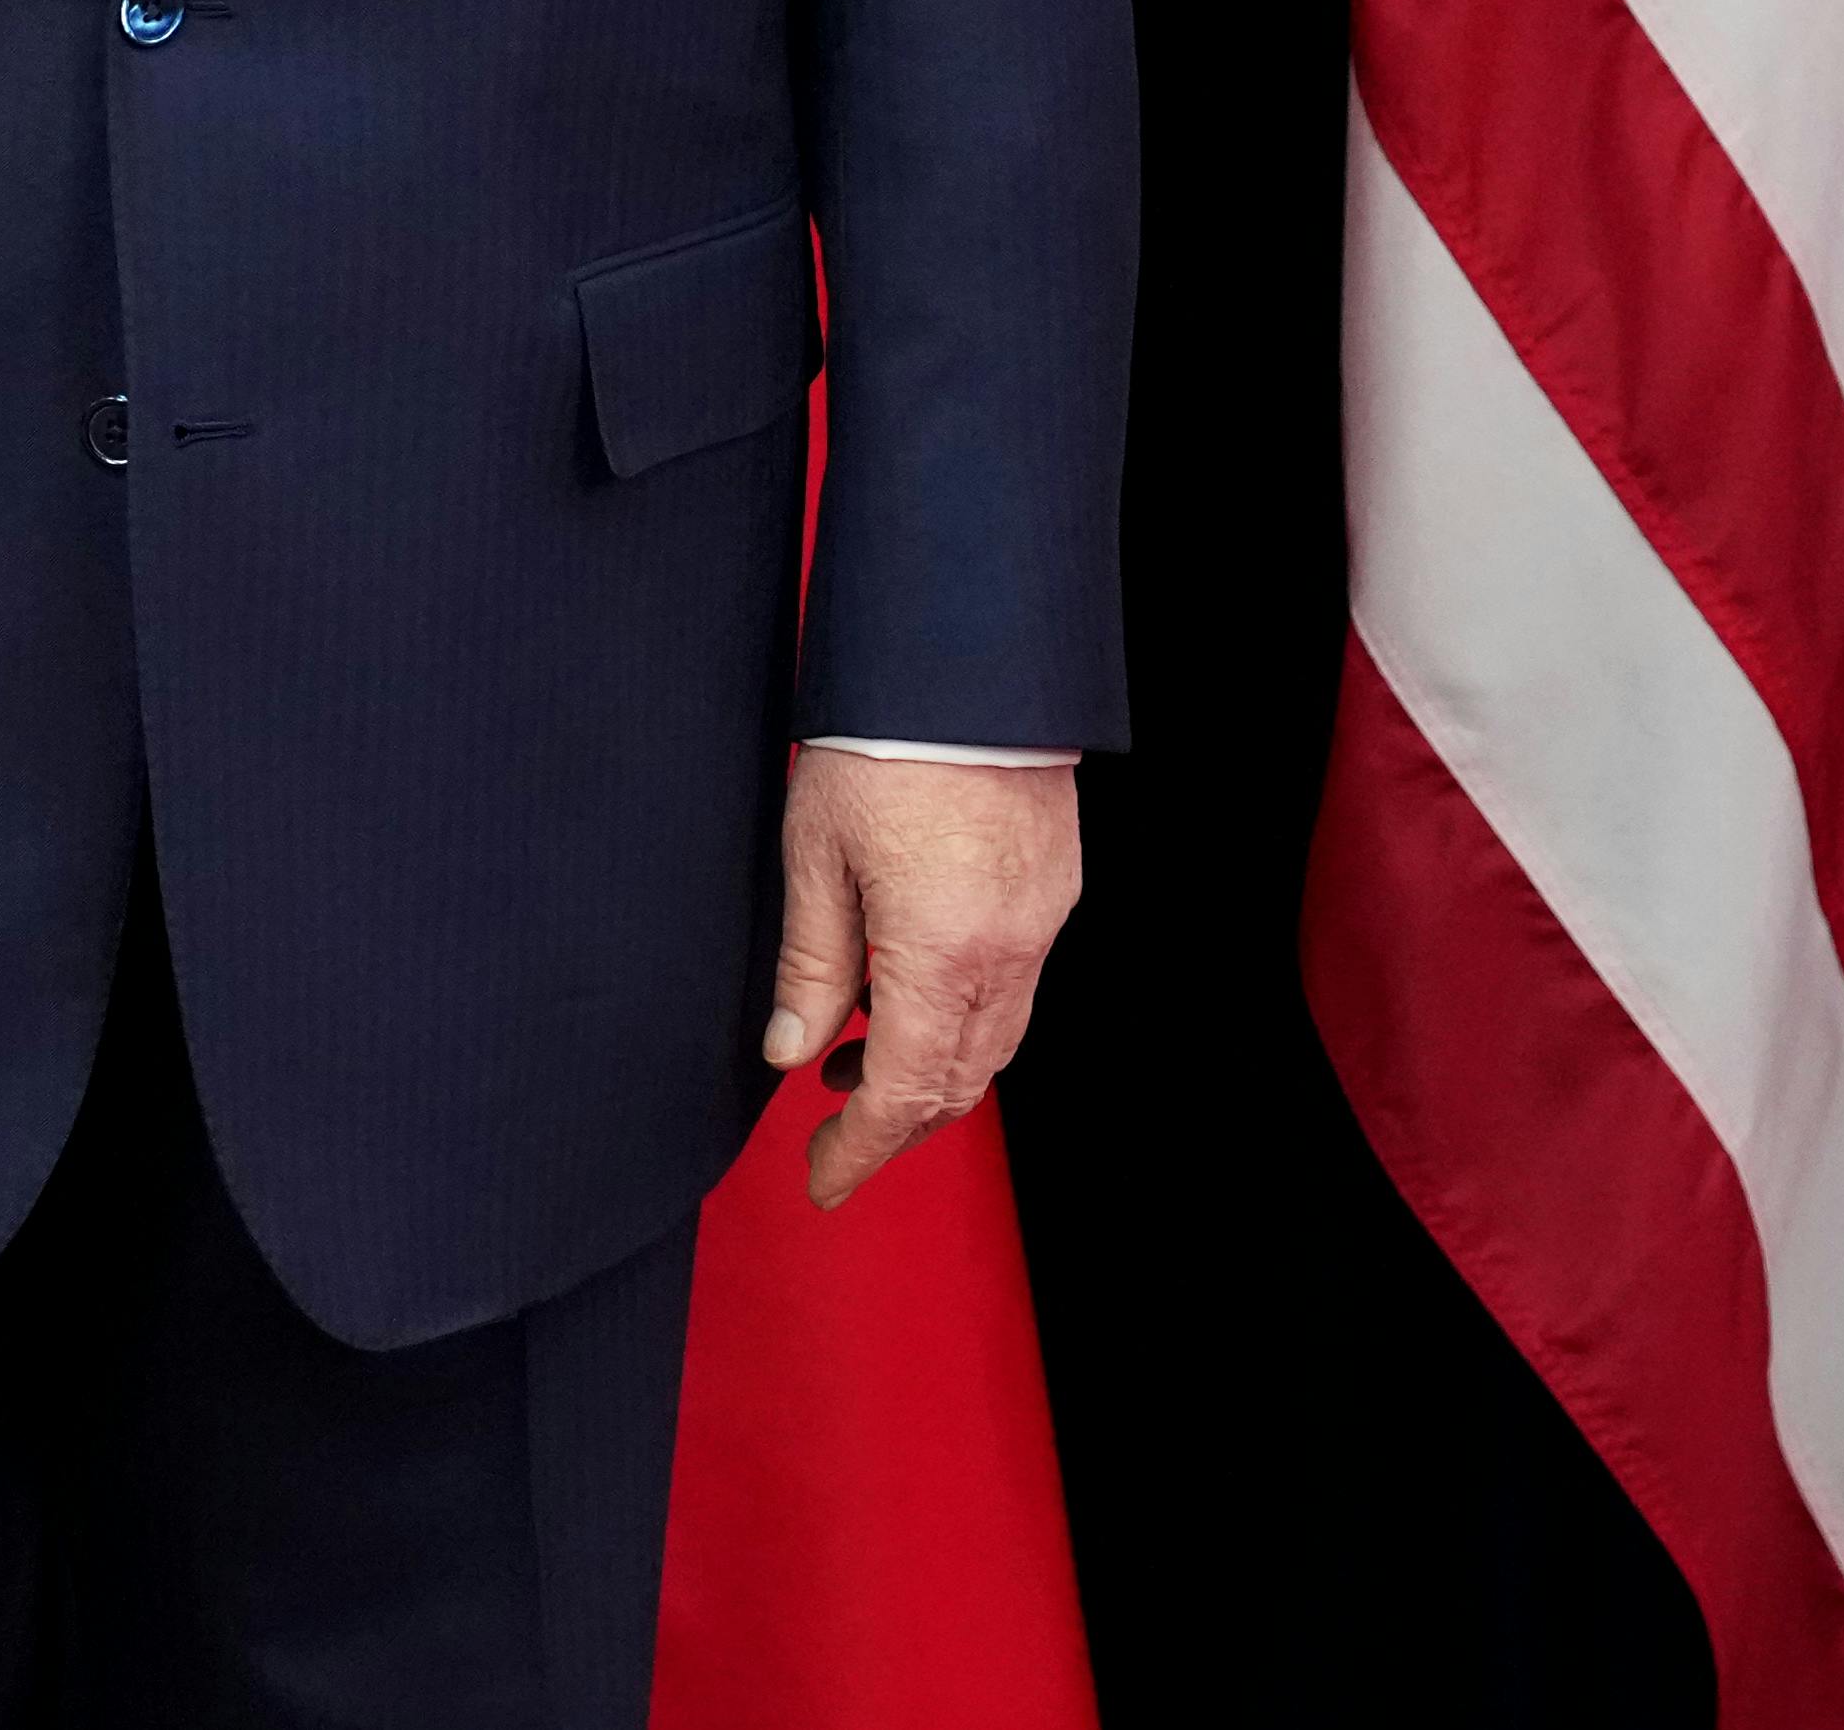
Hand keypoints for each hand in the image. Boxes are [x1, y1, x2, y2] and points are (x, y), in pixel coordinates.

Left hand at [764, 750, 1083, 1211]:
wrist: (967, 663)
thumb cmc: (880, 747)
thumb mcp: (815, 854)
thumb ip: (812, 962)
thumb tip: (791, 1051)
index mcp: (941, 954)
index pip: (901, 1093)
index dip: (859, 1151)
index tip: (820, 1180)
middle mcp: (1006, 953)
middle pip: (958, 1083)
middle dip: (895, 1127)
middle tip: (833, 1138)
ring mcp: (1040, 923)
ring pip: (994, 1042)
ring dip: (929, 1074)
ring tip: (853, 1063)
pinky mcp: (1053, 891)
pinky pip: (1014, 988)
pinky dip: (962, 1019)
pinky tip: (907, 994)